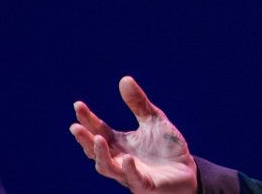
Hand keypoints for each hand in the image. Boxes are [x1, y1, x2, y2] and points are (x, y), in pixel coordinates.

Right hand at [70, 76, 197, 192]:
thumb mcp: (154, 121)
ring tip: (98, 139)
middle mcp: (120, 159)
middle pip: (96, 150)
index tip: (78, 104)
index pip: (99, 130)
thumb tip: (124, 78)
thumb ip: (138, 104)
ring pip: (108, 168)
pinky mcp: (145, 185)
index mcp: (119, 143)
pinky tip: (129, 159)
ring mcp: (130, 174)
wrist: (186, 171)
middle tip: (75, 126)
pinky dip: (129, 170)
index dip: (87, 119)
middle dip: (85, 139)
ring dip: (101, 154)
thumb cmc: (167, 148)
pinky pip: (134, 179)